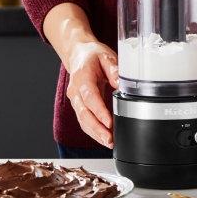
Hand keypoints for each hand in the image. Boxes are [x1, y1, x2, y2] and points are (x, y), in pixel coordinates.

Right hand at [44, 3, 118, 147]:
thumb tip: (121, 84)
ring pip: (82, 120)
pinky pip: (84, 121)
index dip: (99, 111)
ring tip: (110, 142)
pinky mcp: (78, 106)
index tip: (109, 122)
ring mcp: (75, 100)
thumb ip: (115, 70)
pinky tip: (104, 138)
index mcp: (82, 77)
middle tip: (109, 139)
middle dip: (96, 129)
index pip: (90, 97)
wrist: (79, 55)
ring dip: (95, 133)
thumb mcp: (107, 57)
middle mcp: (75, 90)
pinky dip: (93, 131)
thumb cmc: (93, 56)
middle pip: (83, 114)